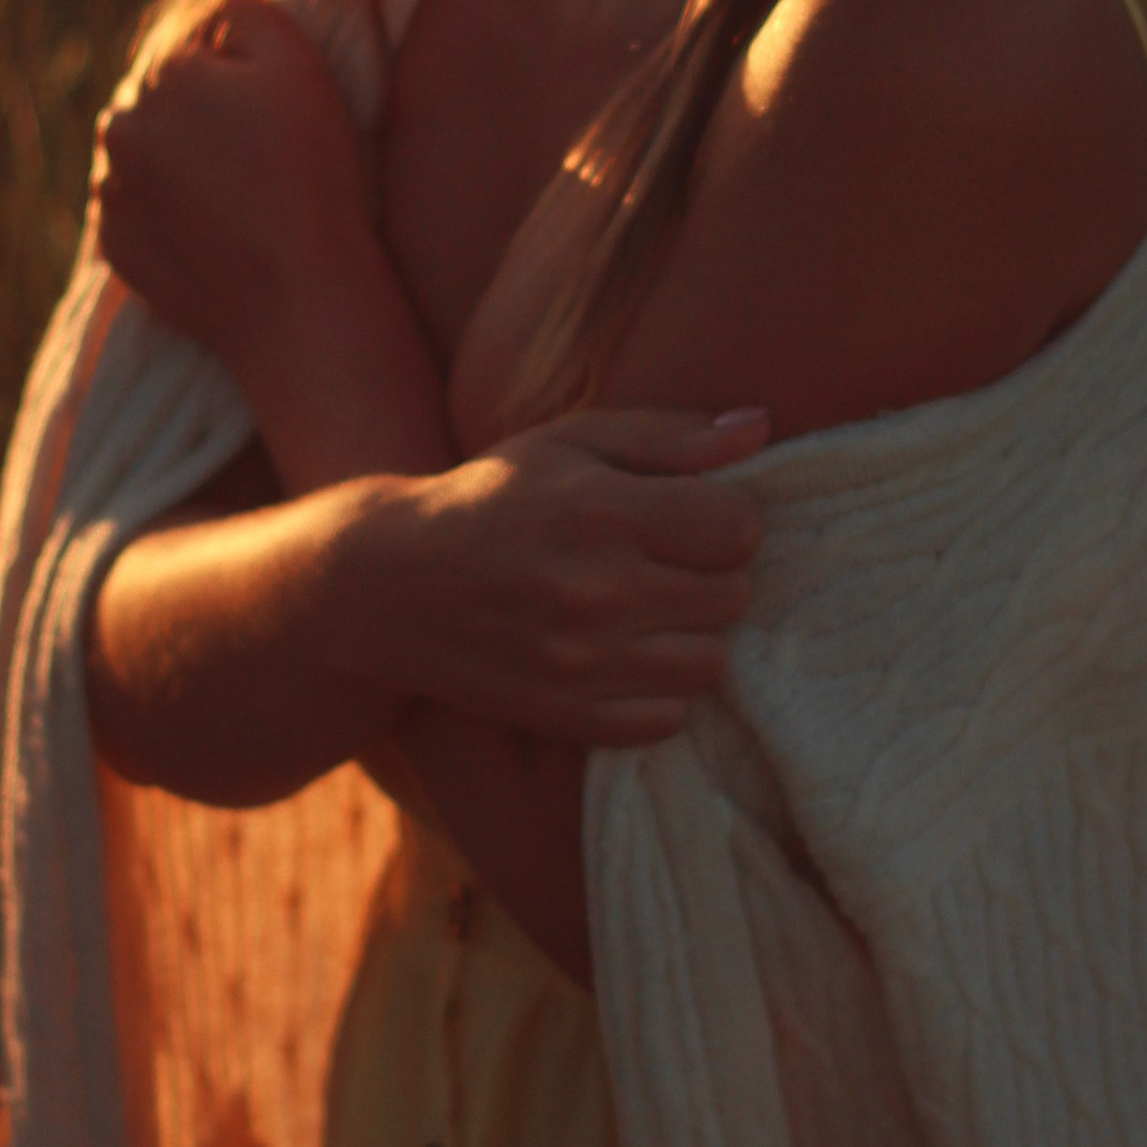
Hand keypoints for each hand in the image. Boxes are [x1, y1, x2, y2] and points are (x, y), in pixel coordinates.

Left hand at [87, 0, 379, 381]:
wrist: (296, 298)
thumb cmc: (309, 175)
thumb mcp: (298, 64)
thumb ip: (247, 12)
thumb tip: (213, 17)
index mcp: (162, 75)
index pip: (197, 51)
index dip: (242, 78)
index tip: (273, 117)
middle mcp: (120, 127)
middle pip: (162, 101)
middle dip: (199, 117)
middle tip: (259, 159)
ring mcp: (111, 192)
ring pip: (144, 155)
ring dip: (177, 162)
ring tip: (236, 194)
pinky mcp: (115, 247)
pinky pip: (138, 211)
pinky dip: (166, 213)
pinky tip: (214, 229)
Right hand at [332, 404, 771, 746]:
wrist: (384, 587)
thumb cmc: (488, 499)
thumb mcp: (569, 443)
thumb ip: (668, 437)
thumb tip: (761, 428)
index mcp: (599, 512)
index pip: (738, 529)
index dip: (727, 518)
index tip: (692, 515)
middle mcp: (594, 592)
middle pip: (732, 596)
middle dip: (710, 573)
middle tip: (664, 561)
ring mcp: (579, 664)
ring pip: (710, 663)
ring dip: (691, 634)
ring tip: (646, 608)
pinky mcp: (563, 717)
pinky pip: (666, 719)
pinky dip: (657, 690)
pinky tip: (621, 655)